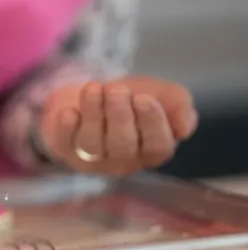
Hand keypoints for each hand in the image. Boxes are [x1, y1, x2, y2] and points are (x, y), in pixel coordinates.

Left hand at [39, 76, 197, 175]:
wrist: (96, 94)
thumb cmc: (134, 97)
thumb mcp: (162, 93)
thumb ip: (179, 105)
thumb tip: (183, 128)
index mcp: (153, 151)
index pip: (157, 145)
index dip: (151, 123)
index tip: (143, 98)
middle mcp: (124, 161)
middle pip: (123, 145)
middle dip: (119, 115)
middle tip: (116, 90)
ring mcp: (94, 160)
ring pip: (93, 143)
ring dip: (93, 113)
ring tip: (93, 88)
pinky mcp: (68, 152)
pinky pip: (66, 145)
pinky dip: (67, 128)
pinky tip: (70, 111)